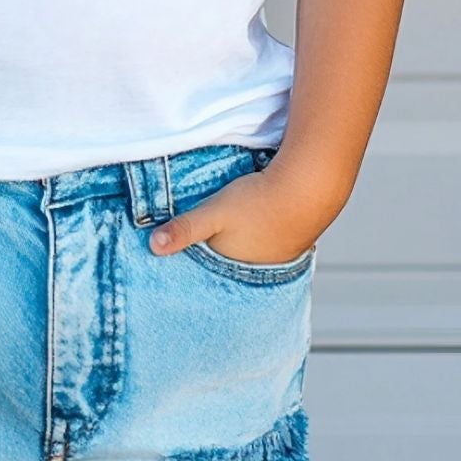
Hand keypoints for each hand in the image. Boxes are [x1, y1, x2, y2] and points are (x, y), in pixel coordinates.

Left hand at [148, 167, 329, 264]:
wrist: (307, 188)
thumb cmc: (259, 203)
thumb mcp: (213, 213)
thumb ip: (184, 229)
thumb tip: (153, 247)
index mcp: (234, 269)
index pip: (205, 272)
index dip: (190, 262)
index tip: (173, 256)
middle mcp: (256, 271)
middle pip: (224, 263)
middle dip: (210, 255)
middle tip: (197, 241)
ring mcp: (275, 258)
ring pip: (243, 253)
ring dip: (233, 243)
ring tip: (222, 231)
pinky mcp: (288, 241)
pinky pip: (262, 242)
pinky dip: (251, 235)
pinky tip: (248, 223)